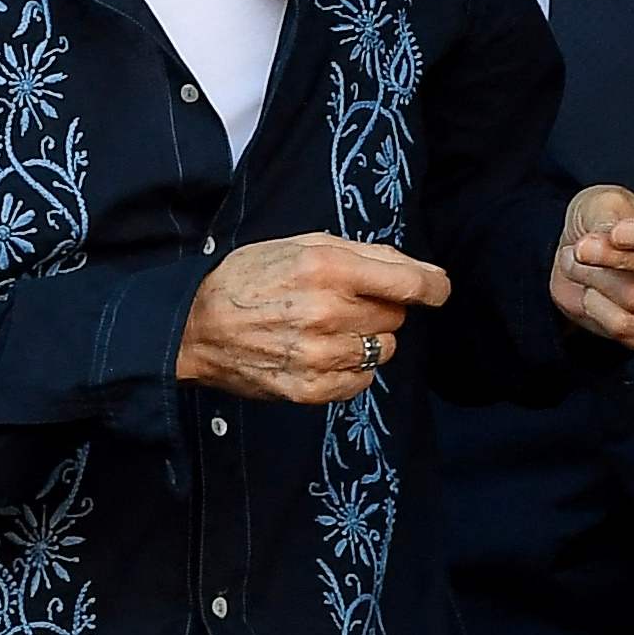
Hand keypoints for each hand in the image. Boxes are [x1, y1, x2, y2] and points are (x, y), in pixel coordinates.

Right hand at [173, 233, 453, 404]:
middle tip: (344, 302)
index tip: (438, 289)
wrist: (195, 327)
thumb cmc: (249, 278)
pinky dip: (351, 368)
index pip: (410, 284)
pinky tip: (321, 354)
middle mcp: (330, 312)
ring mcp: (321, 355)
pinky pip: (362, 381)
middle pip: (396, 315)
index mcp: (329, 268)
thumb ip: (362, 253)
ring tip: (326, 329)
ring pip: (383, 349)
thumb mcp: (301, 245)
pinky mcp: (312, 389)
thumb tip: (418, 270)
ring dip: (365, 338)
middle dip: (380, 306)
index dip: (434, 287)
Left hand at [550, 185, 633, 354]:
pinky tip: (590, 292)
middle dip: (615, 256)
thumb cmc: (607, 223)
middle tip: (582, 248)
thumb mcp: (603, 204)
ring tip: (578, 263)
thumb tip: (607, 244)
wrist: (587, 261)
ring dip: (595, 278)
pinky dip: (595, 307)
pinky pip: (625, 327)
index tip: (617, 233)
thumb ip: (608, 219)